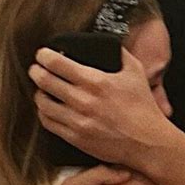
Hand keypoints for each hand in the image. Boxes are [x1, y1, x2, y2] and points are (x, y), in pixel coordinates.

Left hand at [28, 46, 171, 167]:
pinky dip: (44, 113)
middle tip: (36, 68)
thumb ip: (120, 53)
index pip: (57, 63)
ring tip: (42, 89)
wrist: (147, 142)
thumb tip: (108, 42)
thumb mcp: (135, 72)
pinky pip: (49, 123)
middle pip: (44, 81)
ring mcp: (77, 121)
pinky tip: (48, 108)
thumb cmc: (143, 107)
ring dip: (39, 93)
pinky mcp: (75, 138)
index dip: (44, 56)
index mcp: (95, 81)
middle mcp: (83, 101)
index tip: (42, 54)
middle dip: (36, 71)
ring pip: (43, 103)